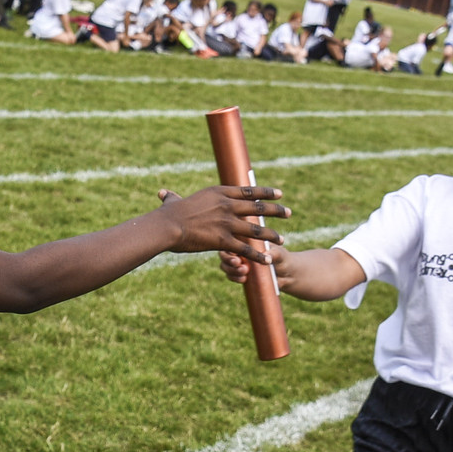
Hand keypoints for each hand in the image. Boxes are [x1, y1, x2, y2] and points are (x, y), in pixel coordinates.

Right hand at [156, 184, 287, 261]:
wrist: (167, 226)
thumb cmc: (168, 215)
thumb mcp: (173, 202)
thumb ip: (172, 197)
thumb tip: (163, 193)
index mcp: (219, 193)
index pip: (249, 191)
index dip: (266, 193)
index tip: (279, 194)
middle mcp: (227, 206)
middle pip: (258, 208)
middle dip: (276, 211)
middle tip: (289, 213)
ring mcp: (227, 223)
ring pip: (256, 229)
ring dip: (271, 235)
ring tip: (282, 240)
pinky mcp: (223, 240)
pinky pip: (245, 248)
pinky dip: (258, 255)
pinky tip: (268, 260)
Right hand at [217, 243, 289, 285]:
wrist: (286, 274)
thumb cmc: (282, 258)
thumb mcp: (279, 254)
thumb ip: (273, 253)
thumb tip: (267, 254)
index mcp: (246, 241)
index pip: (233, 241)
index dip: (232, 249)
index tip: (238, 256)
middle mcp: (239, 250)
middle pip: (225, 255)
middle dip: (229, 260)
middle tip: (238, 264)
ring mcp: (238, 263)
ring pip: (225, 266)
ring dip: (231, 270)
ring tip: (244, 272)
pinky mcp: (240, 274)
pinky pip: (231, 276)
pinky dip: (234, 278)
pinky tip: (243, 279)